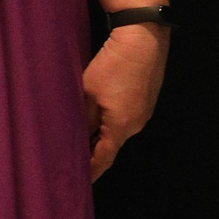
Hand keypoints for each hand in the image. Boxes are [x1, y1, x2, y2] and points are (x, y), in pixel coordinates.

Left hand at [81, 24, 168, 179]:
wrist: (143, 37)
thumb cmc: (113, 64)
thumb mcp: (88, 91)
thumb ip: (82, 117)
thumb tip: (75, 134)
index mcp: (122, 126)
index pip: (103, 158)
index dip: (91, 171)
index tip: (80, 182)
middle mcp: (136, 124)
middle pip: (111, 145)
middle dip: (93, 153)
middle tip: (74, 159)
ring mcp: (143, 112)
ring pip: (117, 130)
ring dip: (101, 135)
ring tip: (82, 139)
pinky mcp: (145, 99)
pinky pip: (125, 118)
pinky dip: (111, 121)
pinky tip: (99, 116)